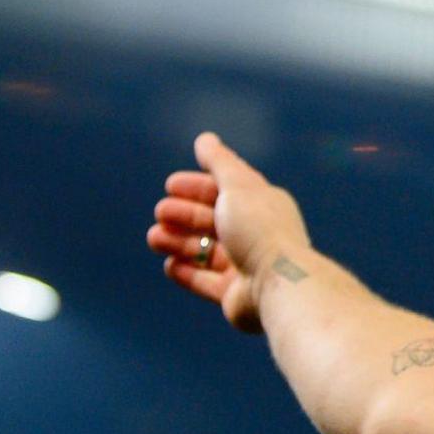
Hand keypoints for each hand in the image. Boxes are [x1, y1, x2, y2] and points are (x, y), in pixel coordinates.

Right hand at [147, 131, 313, 333]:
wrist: (278, 282)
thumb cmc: (258, 229)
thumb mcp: (237, 187)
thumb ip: (219, 164)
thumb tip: (204, 139)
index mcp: (263, 205)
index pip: (227, 191)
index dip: (198, 186)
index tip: (170, 185)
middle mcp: (257, 234)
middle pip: (214, 221)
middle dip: (184, 215)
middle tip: (160, 213)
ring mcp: (247, 265)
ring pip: (206, 251)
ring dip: (179, 242)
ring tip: (155, 238)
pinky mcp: (236, 294)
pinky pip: (207, 282)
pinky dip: (187, 272)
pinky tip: (169, 265)